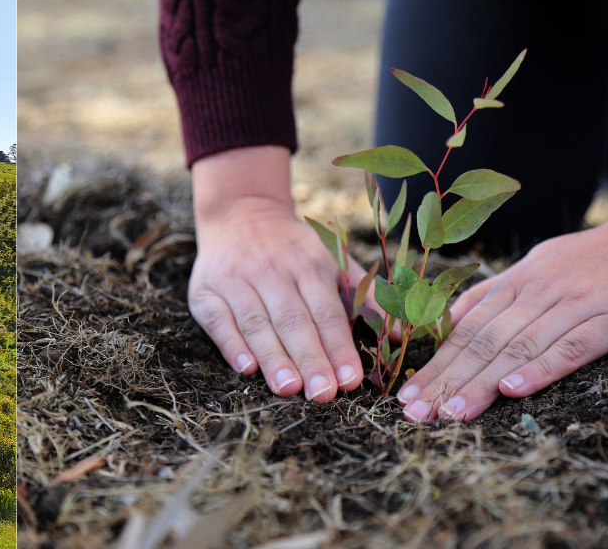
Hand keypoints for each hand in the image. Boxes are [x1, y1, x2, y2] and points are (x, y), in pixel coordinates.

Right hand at [189, 146, 368, 400]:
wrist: (240, 213)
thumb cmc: (293, 250)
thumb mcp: (333, 261)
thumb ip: (366, 297)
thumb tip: (402, 333)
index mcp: (308, 265)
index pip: (326, 311)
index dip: (339, 346)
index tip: (351, 381)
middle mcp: (271, 270)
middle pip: (292, 320)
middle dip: (309, 358)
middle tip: (323, 394)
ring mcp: (235, 280)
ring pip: (256, 322)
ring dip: (273, 357)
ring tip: (289, 388)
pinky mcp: (205, 291)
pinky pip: (218, 320)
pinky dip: (231, 344)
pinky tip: (246, 368)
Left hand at [398, 161, 607, 421]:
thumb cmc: (598, 256)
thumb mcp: (538, 266)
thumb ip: (497, 294)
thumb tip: (451, 321)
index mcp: (517, 282)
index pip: (466, 329)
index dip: (434, 364)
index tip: (405, 397)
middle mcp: (538, 291)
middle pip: (483, 341)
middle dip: (444, 380)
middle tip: (414, 414)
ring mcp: (575, 302)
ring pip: (519, 346)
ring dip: (482, 382)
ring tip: (451, 412)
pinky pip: (572, 345)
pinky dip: (542, 368)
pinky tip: (515, 390)